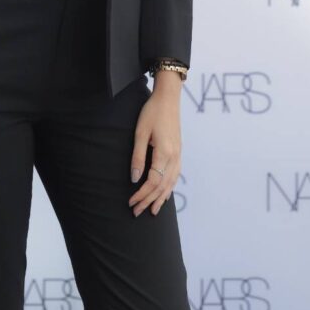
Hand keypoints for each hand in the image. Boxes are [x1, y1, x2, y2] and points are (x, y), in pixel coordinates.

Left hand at [128, 85, 181, 216]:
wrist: (168, 98)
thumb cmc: (152, 112)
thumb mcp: (140, 133)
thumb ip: (138, 157)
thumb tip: (134, 179)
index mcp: (164, 153)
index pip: (153, 181)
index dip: (142, 194)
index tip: (131, 202)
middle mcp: (174, 157)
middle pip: (162, 186)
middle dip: (149, 201)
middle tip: (136, 212)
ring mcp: (178, 155)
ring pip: (171, 183)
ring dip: (161, 198)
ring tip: (152, 211)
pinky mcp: (178, 152)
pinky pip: (175, 175)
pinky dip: (169, 188)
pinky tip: (165, 194)